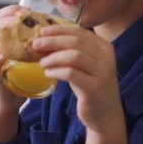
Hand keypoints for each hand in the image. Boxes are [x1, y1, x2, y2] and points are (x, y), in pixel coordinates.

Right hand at [0, 5, 27, 141]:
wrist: (12, 96)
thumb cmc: (26, 72)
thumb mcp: (34, 52)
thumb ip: (40, 40)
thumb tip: (62, 26)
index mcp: (7, 36)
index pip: (4, 15)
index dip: (13, 10)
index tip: (28, 10)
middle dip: (7, 19)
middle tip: (22, 20)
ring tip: (14, 37)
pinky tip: (2, 59)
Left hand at [33, 25, 126, 143]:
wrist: (105, 113)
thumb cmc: (90, 86)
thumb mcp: (83, 65)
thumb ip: (70, 52)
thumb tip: (43, 40)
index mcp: (104, 47)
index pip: (79, 32)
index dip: (59, 30)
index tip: (41, 32)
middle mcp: (106, 57)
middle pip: (76, 42)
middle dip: (53, 41)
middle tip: (36, 45)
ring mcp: (102, 72)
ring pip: (75, 56)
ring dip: (54, 57)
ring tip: (42, 62)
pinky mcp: (95, 88)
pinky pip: (72, 74)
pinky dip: (57, 71)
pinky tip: (48, 73)